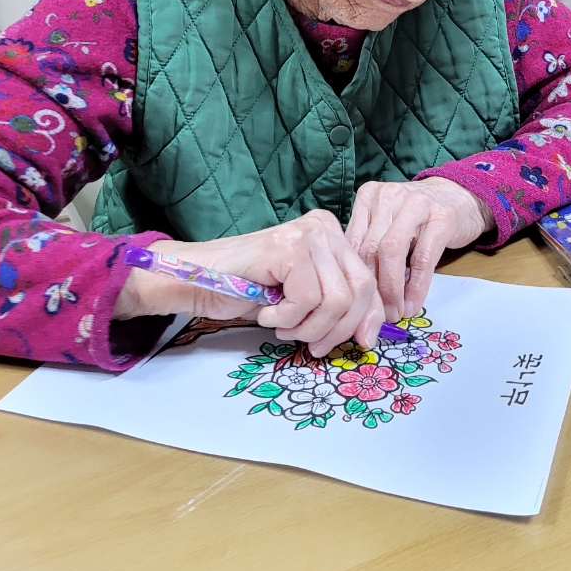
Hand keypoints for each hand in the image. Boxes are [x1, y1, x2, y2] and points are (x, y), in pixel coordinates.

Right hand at [113, 210, 384, 355]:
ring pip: (335, 300)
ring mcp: (307, 233)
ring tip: (282, 324)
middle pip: (359, 290)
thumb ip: (338, 306)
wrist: (199, 280)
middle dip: (337, 328)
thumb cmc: (250, 290)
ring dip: (306, 326)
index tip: (363, 342)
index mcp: (333, 235)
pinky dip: (286, 318)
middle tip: (309, 343)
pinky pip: (307, 299)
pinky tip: (267, 311)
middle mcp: (324, 226)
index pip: (368, 280)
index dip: (370, 316)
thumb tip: (371, 334)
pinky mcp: (288, 247)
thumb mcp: (305, 299)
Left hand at [345, 178, 493, 321]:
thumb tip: (354, 292)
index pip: (353, 242)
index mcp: (369, 195)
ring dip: (391, 290)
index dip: (352, 279)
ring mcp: (417, 203)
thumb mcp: (387, 223)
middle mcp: (389, 195)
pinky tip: (412, 304)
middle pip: (370, 248)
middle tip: (374, 316)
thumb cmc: (417, 216)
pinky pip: (422, 259)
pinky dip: (415, 287)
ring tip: (393, 313)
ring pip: (392, 251)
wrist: (459, 197)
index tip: (355, 306)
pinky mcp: (442, 217)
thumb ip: (368, 246)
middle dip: (371, 288)